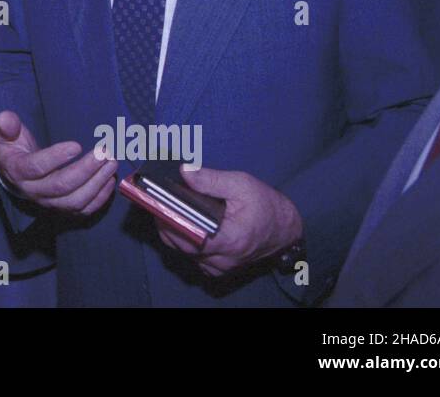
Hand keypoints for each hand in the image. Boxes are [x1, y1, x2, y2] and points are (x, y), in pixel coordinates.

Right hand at [0, 111, 116, 215]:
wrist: (13, 174)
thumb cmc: (13, 149)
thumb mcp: (5, 135)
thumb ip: (6, 126)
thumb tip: (5, 117)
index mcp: (18, 171)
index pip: (36, 168)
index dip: (56, 158)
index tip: (77, 145)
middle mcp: (33, 191)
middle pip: (62, 186)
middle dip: (86, 170)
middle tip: (104, 153)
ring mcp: (49, 202)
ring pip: (75, 201)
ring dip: (97, 183)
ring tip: (111, 164)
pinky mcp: (62, 208)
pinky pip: (83, 209)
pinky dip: (100, 198)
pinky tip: (110, 180)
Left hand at [154, 166, 302, 276]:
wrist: (285, 229)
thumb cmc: (266, 205)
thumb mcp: (241, 184)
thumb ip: (211, 179)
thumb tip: (184, 171)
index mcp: (229, 239)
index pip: (188, 235)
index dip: (167, 219)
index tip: (155, 202)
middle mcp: (222, 258)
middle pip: (180, 244)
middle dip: (164, 222)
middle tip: (156, 200)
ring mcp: (219, 266)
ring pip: (183, 252)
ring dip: (172, 232)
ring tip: (165, 208)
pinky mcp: (218, 267)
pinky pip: (192, 257)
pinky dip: (184, 241)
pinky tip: (181, 223)